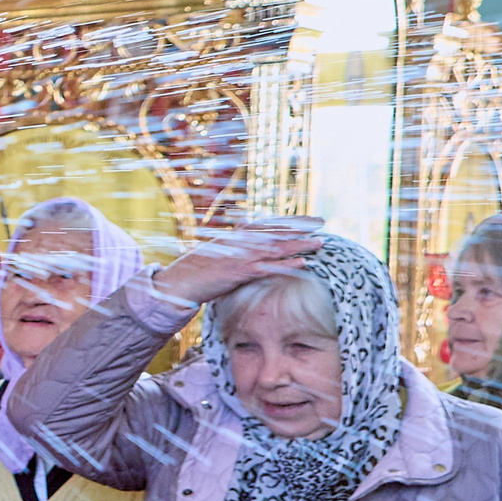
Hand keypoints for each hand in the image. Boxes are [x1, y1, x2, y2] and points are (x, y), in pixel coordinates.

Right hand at [149, 217, 323, 307]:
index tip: (309, 219)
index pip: (268, 224)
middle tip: (322, 222)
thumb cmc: (197, 270)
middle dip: (300, 226)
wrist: (179, 282)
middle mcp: (240, 242)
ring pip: (275, 248)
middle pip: (275, 231)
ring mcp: (240, 256)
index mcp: (236, 236)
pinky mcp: (238, 272)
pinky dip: (285, 264)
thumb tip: (248, 241)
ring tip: (319, 243)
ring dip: (298, 244)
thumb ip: (235, 246)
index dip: (290, 220)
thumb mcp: (217, 254)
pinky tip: (301, 263)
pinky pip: (267, 267)